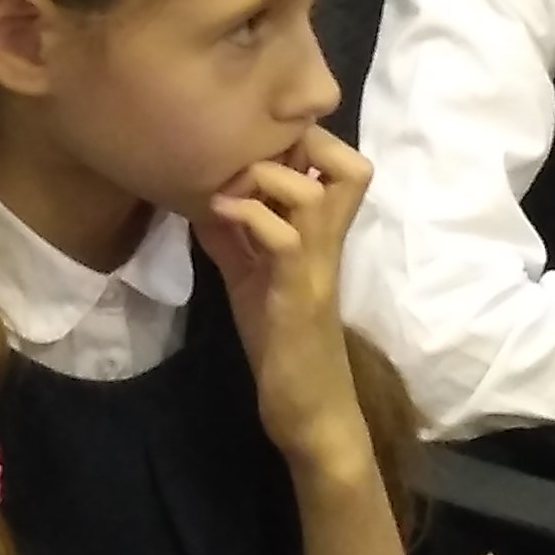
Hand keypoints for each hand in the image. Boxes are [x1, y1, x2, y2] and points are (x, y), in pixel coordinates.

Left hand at [182, 127, 376, 474]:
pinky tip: (218, 215)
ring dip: (268, 178)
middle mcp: (328, 246)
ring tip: (230, 185)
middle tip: (253, 154)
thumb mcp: (250, 275)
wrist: (307, 411)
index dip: (311, 142)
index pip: (344, 168)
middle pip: (351, 168)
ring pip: (315, 196)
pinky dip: (251, 217)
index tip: (261, 145)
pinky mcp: (297, 299)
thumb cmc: (282, 343)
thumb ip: (234, 235)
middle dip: (304, 144)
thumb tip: (203, 193)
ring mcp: (315, 270)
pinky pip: (284, 241)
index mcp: (322, 237)